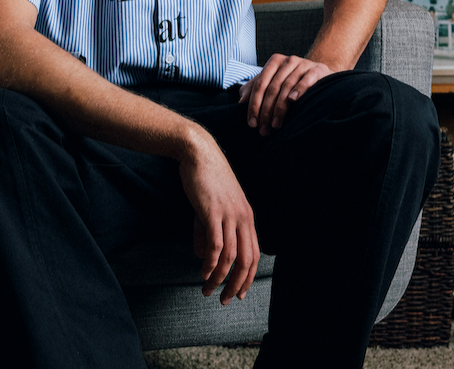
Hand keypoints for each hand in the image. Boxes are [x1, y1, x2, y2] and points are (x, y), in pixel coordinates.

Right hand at [178, 135, 258, 304]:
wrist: (198, 152)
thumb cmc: (204, 178)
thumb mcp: (210, 207)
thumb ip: (206, 232)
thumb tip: (201, 255)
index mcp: (246, 216)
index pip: (254, 254)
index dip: (247, 277)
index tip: (238, 293)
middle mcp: (243, 217)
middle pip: (247, 260)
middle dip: (237, 285)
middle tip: (226, 300)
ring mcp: (229, 214)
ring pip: (231, 256)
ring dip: (220, 278)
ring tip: (207, 290)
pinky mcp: (213, 211)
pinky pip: (216, 244)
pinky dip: (211, 262)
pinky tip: (204, 273)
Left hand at [239, 53, 335, 135]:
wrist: (319, 74)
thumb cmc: (290, 80)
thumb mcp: (272, 82)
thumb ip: (254, 89)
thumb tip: (240, 102)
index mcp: (274, 62)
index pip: (260, 85)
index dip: (254, 105)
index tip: (252, 124)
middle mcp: (288, 61)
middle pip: (272, 88)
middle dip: (266, 111)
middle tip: (263, 130)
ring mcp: (304, 64)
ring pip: (287, 86)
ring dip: (280, 108)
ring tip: (276, 125)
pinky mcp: (318, 70)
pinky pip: (306, 80)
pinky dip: (299, 89)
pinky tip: (292, 100)